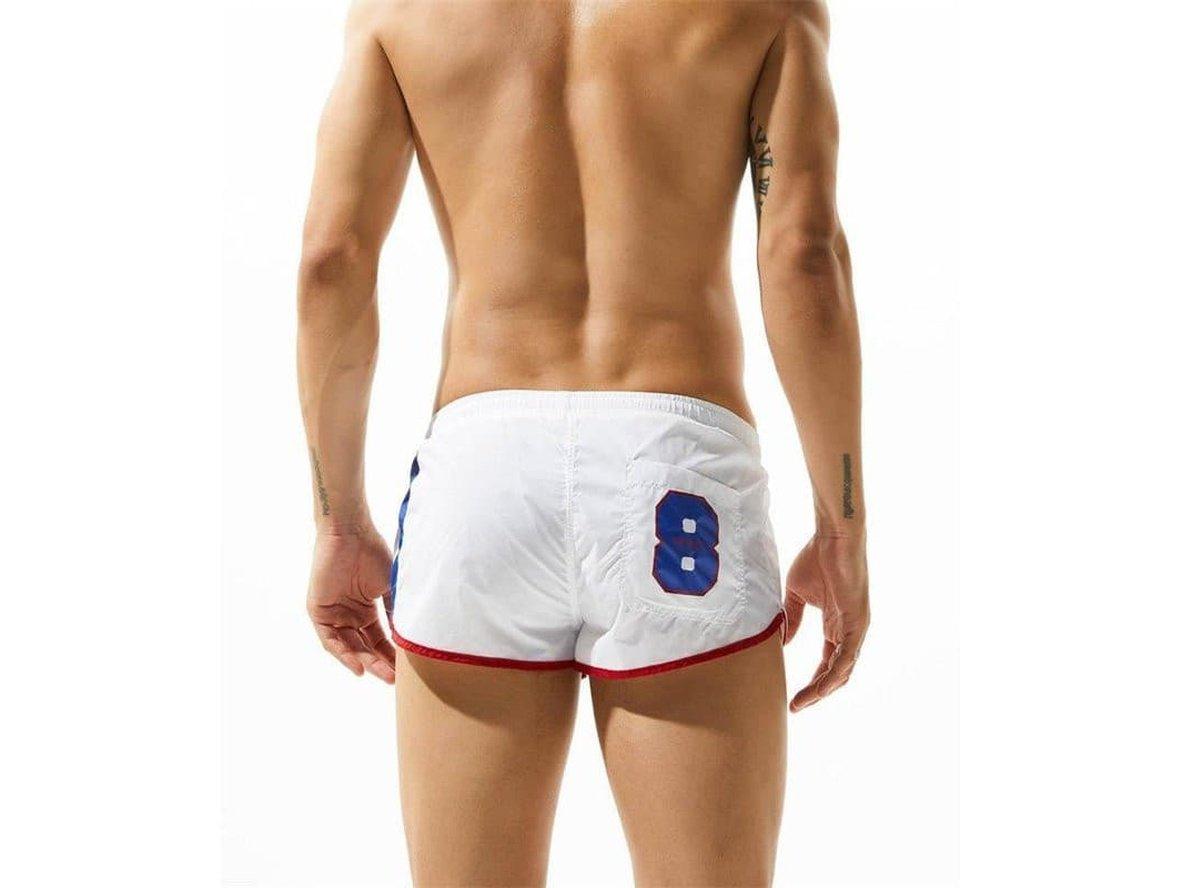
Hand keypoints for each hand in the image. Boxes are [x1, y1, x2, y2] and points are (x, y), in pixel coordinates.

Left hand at [307, 525, 397, 682]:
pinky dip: (344, 654)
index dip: (392, 655)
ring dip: (365, 662)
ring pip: (349, 646)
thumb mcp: (390, 588)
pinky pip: (330, 640)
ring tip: (382, 675)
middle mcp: (349, 614)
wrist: (351, 533)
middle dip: (381, 663)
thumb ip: (396, 612)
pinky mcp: (319, 612)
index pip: (380, 639)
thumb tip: (410, 638)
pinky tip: (359, 667)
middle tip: (395, 679)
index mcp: (366, 609)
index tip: (407, 669)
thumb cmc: (373, 554)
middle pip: (365, 646)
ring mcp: (334, 614)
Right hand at [783, 533, 869, 711]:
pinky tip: (819, 688)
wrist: (832, 538)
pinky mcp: (857, 622)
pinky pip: (847, 657)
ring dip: (823, 690)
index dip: (812, 682)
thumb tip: (783, 641)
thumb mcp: (797, 595)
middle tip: (796, 706)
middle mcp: (848, 631)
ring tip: (803, 702)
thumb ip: (792, 619)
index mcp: (836, 625)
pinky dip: (833, 674)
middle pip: (836, 673)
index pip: (827, 663)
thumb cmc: (816, 559)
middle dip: (816, 692)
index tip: (792, 697)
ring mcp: (855, 628)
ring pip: (842, 671)